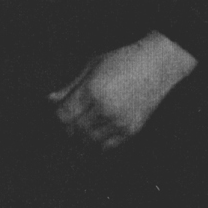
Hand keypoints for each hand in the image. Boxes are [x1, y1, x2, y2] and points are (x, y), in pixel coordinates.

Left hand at [49, 32, 197, 148]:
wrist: (158, 65)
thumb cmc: (124, 60)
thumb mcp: (93, 66)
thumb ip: (70, 86)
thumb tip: (50, 100)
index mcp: (92, 91)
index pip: (63, 117)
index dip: (59, 116)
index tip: (63, 112)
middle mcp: (104, 109)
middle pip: (74, 131)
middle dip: (69, 127)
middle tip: (73, 119)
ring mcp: (119, 121)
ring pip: (89, 142)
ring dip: (83, 136)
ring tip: (86, 125)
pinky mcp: (131, 129)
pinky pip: (107, 147)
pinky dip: (99, 143)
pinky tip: (100, 130)